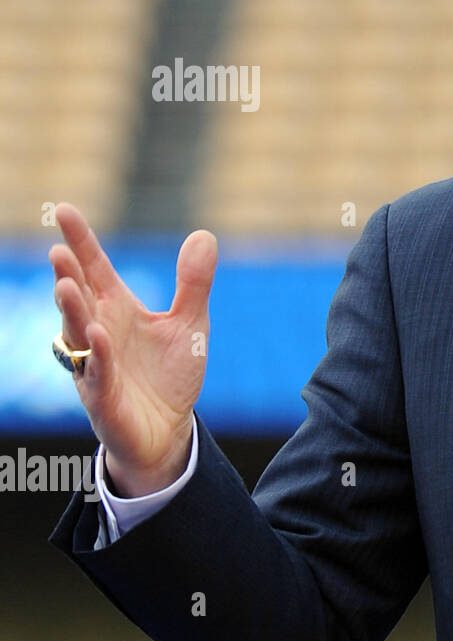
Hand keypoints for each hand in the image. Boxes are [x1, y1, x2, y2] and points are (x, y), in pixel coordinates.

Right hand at [49, 203, 217, 496]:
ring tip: (66, 285)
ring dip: (72, 311)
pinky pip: (97, 373)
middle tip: (59, 251)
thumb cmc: (170, 374)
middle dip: (68, 275)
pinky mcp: (103, 397)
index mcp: (117, 309)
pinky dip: (96, 355)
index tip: (64, 211)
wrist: (168, 429)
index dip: (81, 242)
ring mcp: (96, 364)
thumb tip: (204, 234)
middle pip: (79, 298)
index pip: (95, 269)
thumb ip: (193, 282)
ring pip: (77, 334)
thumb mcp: (189, 323)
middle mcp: (99, 332)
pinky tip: (98, 335)